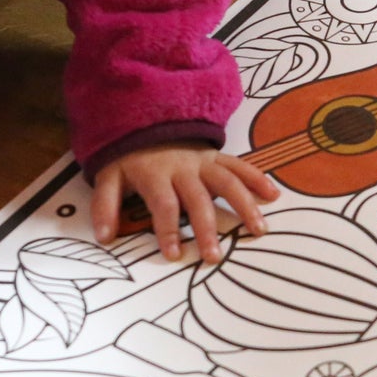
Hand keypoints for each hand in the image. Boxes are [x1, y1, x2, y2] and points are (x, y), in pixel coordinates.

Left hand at [92, 141, 278, 262]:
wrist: (145, 120)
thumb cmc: (129, 158)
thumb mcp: (109, 177)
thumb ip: (105, 206)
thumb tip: (104, 238)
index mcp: (155, 175)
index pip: (164, 205)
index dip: (168, 230)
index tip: (175, 254)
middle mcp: (183, 169)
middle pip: (198, 200)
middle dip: (207, 229)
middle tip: (215, 257)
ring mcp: (204, 162)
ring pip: (227, 183)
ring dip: (244, 205)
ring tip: (258, 230)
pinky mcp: (217, 157)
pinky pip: (240, 166)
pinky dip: (257, 178)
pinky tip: (273, 195)